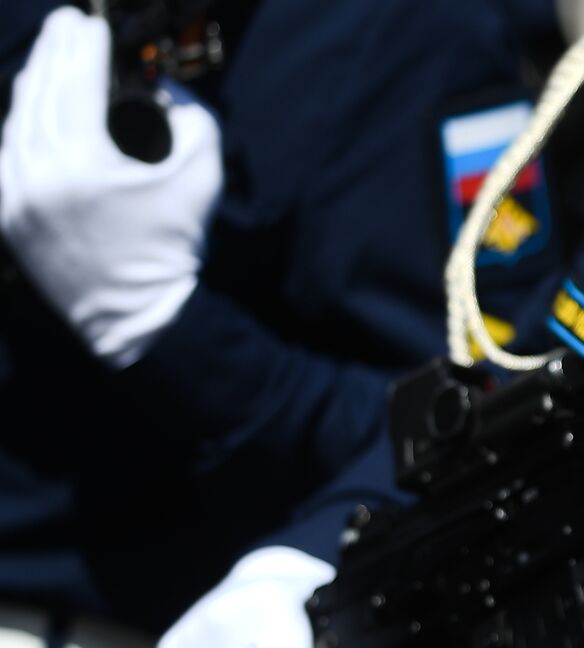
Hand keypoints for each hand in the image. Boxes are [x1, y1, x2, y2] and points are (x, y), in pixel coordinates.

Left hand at [0, 7, 220, 367]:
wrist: (140, 318)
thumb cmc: (173, 247)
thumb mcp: (200, 178)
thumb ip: (193, 121)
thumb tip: (167, 91)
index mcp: (84, 163)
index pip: (76, 83)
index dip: (84, 47)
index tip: (90, 22)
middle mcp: (39, 174)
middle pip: (40, 93)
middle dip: (55, 53)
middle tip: (67, 23)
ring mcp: (16, 197)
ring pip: (17, 121)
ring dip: (34, 84)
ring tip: (50, 58)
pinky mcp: (8, 216)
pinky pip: (8, 156)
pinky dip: (21, 126)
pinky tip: (33, 109)